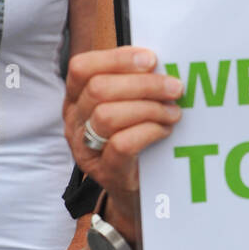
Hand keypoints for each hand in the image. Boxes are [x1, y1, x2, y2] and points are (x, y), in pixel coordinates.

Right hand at [63, 47, 182, 226]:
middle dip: (143, 84)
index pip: (82, 67)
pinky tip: (165, 130)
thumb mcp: (125, 107)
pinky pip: (122, 144)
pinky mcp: (104, 171)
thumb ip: (133, 84)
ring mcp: (85, 149)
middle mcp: (74, 122)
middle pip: (98, 89)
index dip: (117, 59)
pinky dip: (149, 131)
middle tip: (174, 88)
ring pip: (108, 116)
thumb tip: (160, 63)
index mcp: (76, 99)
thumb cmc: (133, 140)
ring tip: (173, 112)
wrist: (133, 190)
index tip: (151, 59)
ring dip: (149, 108)